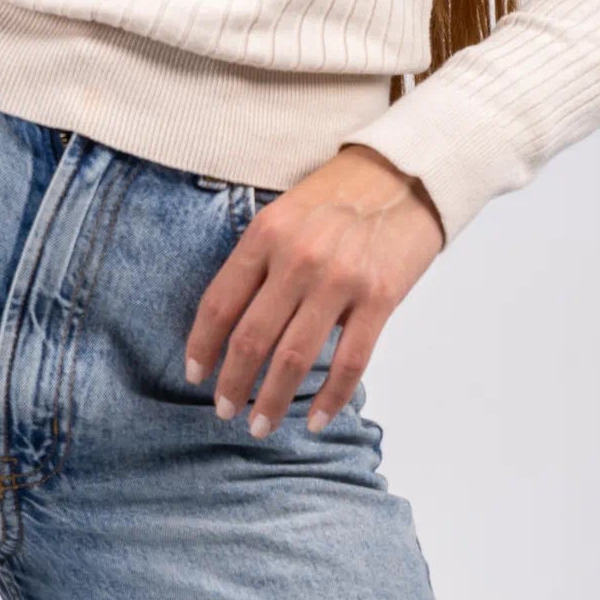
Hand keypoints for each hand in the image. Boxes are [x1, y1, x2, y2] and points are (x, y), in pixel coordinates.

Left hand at [184, 143, 444, 435]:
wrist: (406, 174)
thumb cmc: (338, 195)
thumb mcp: (283, 213)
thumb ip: (257, 262)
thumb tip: (229, 325)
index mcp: (265, 235)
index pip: (219, 303)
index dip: (201, 346)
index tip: (194, 374)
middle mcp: (298, 259)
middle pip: (251, 338)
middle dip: (232, 384)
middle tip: (223, 411)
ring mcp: (341, 281)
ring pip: (295, 358)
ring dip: (273, 400)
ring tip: (260, 425)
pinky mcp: (381, 298)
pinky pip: (350, 362)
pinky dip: (330, 398)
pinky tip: (314, 418)